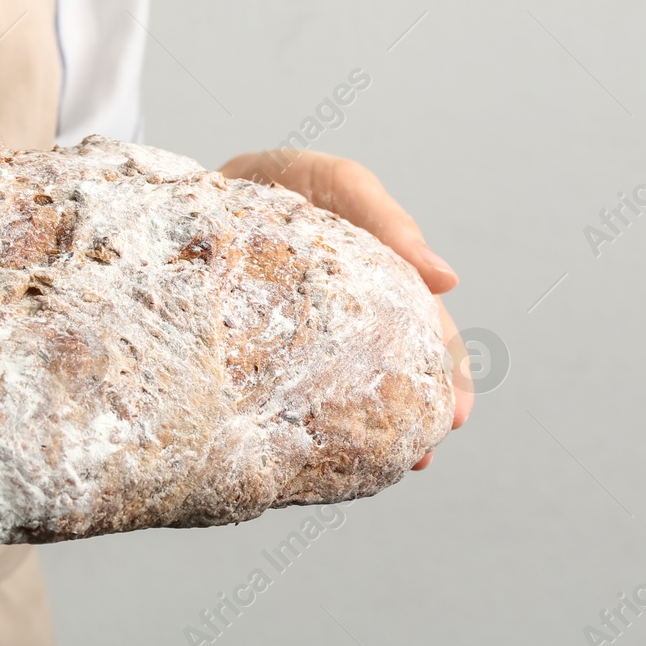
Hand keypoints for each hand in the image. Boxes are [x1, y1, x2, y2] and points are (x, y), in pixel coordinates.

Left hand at [217, 150, 471, 466]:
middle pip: (384, 367)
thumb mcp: (338, 186)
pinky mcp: (241, 351)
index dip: (444, 372)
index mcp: (372, 281)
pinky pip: (271, 393)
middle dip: (409, 411)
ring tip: (382, 465)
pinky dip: (296, 423)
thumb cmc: (277, 181)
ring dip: (360, 426)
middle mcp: (338, 315)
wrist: (189, 192)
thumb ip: (388, 223)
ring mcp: (289, 337)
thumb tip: (447, 279)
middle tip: (423, 451)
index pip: (420, 330)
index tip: (455, 414)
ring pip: (333, 390)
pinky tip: (307, 455)